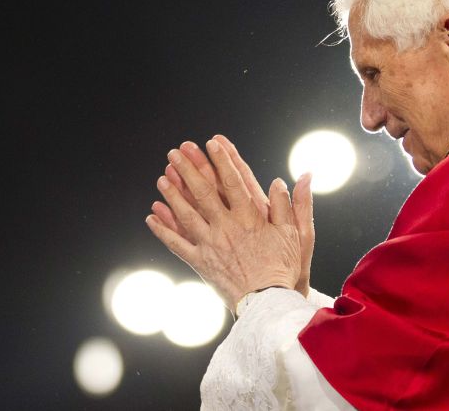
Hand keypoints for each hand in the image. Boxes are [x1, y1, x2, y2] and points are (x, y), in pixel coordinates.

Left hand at [146, 138, 300, 312]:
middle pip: (204, 192)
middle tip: (176, 152)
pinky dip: (163, 230)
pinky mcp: (201, 262)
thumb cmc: (284, 269)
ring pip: (186, 214)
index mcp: (250, 218)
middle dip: (189, 169)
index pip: (233, 182)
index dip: (222, 160)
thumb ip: (292, 205)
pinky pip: (177, 244)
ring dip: (172, 194)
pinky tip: (151, 216)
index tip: (212, 143)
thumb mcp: (297, 235)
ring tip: (162, 177)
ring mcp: (211, 245)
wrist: (268, 304)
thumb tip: (285, 180)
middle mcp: (227, 228)